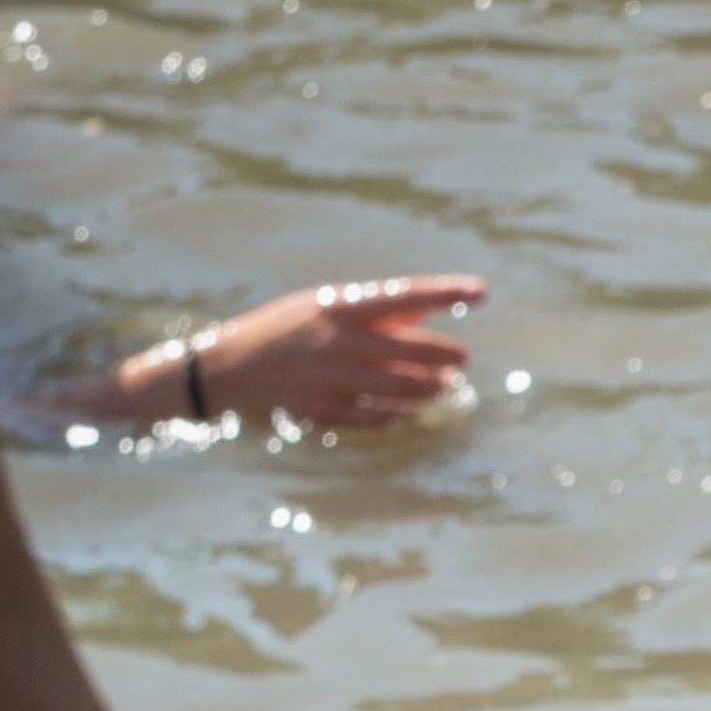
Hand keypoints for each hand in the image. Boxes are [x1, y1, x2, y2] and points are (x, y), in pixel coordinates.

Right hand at [195, 276, 485, 428]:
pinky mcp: (326, 412)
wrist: (230, 367)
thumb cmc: (285, 328)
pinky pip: (380, 417)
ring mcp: (332, 381)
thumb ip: (373, 312)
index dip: (445, 294)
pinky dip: (403, 413)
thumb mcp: (324, 307)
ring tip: (443, 384)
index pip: (404, 296)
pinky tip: (413, 408)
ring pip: (404, 390)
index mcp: (337, 306)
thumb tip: (424, 313)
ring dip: (432, 388)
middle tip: (462, 358)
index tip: (480, 292)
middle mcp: (337, 342)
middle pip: (414, 351)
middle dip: (448, 355)